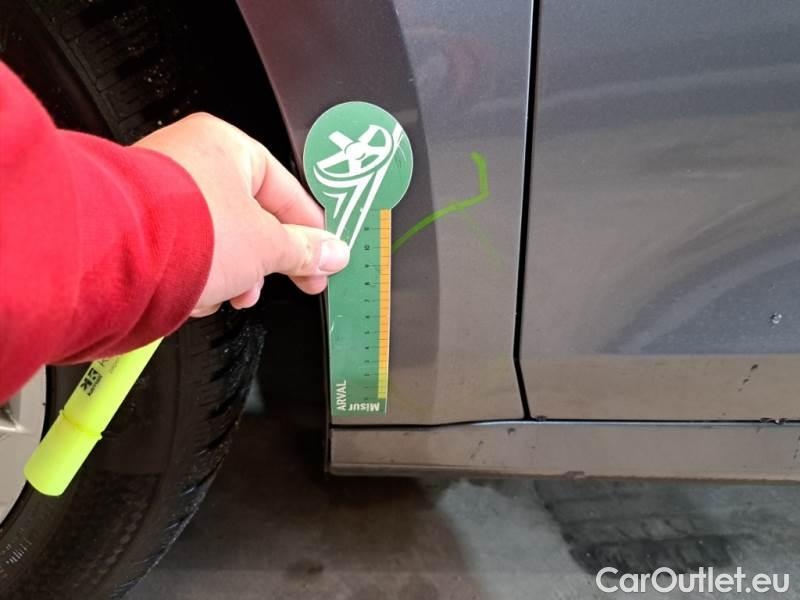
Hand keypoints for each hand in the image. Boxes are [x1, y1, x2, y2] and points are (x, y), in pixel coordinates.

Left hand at [134, 113, 347, 315]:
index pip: (285, 189)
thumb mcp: (266, 244)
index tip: (322, 256)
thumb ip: (304, 250)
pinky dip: (195, 274)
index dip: (309, 229)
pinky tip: (196, 294)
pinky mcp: (139, 225)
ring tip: (230, 292)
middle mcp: (189, 159)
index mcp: (226, 146)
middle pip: (250, 217)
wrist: (115, 255)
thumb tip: (331, 253)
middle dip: (267, 259)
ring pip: (217, 239)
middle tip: (291, 280)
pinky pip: (184, 250)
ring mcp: (160, 191)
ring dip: (231, 272)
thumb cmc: (185, 228)